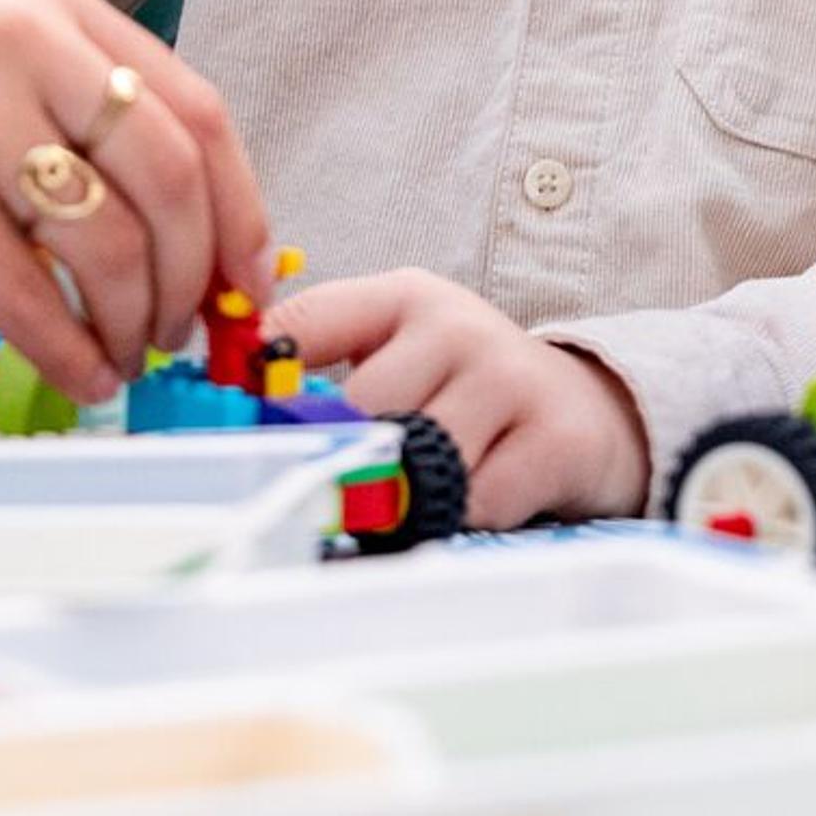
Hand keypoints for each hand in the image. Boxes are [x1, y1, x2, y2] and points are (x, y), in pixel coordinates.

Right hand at [0, 0, 270, 409]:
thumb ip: (59, 102)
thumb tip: (165, 212)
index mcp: (49, 5)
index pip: (195, 111)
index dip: (236, 206)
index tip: (242, 273)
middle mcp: (25, 47)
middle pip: (171, 181)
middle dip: (196, 275)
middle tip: (187, 329)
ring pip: (113, 246)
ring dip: (136, 322)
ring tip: (123, 356)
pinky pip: (33, 298)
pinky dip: (71, 350)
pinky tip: (75, 372)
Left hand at [268, 268, 650, 527]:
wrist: (587, 411)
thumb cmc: (465, 388)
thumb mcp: (394, 352)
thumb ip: (317, 366)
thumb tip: (229, 405)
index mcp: (402, 297)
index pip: (301, 326)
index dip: (260, 386)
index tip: (240, 431)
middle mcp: (456, 325)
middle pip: (357, 409)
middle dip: (347, 457)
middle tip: (350, 480)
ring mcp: (509, 379)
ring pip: (413, 460)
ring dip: (407, 495)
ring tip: (423, 486)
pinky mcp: (554, 438)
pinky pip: (472, 503)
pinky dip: (460, 518)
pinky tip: (477, 497)